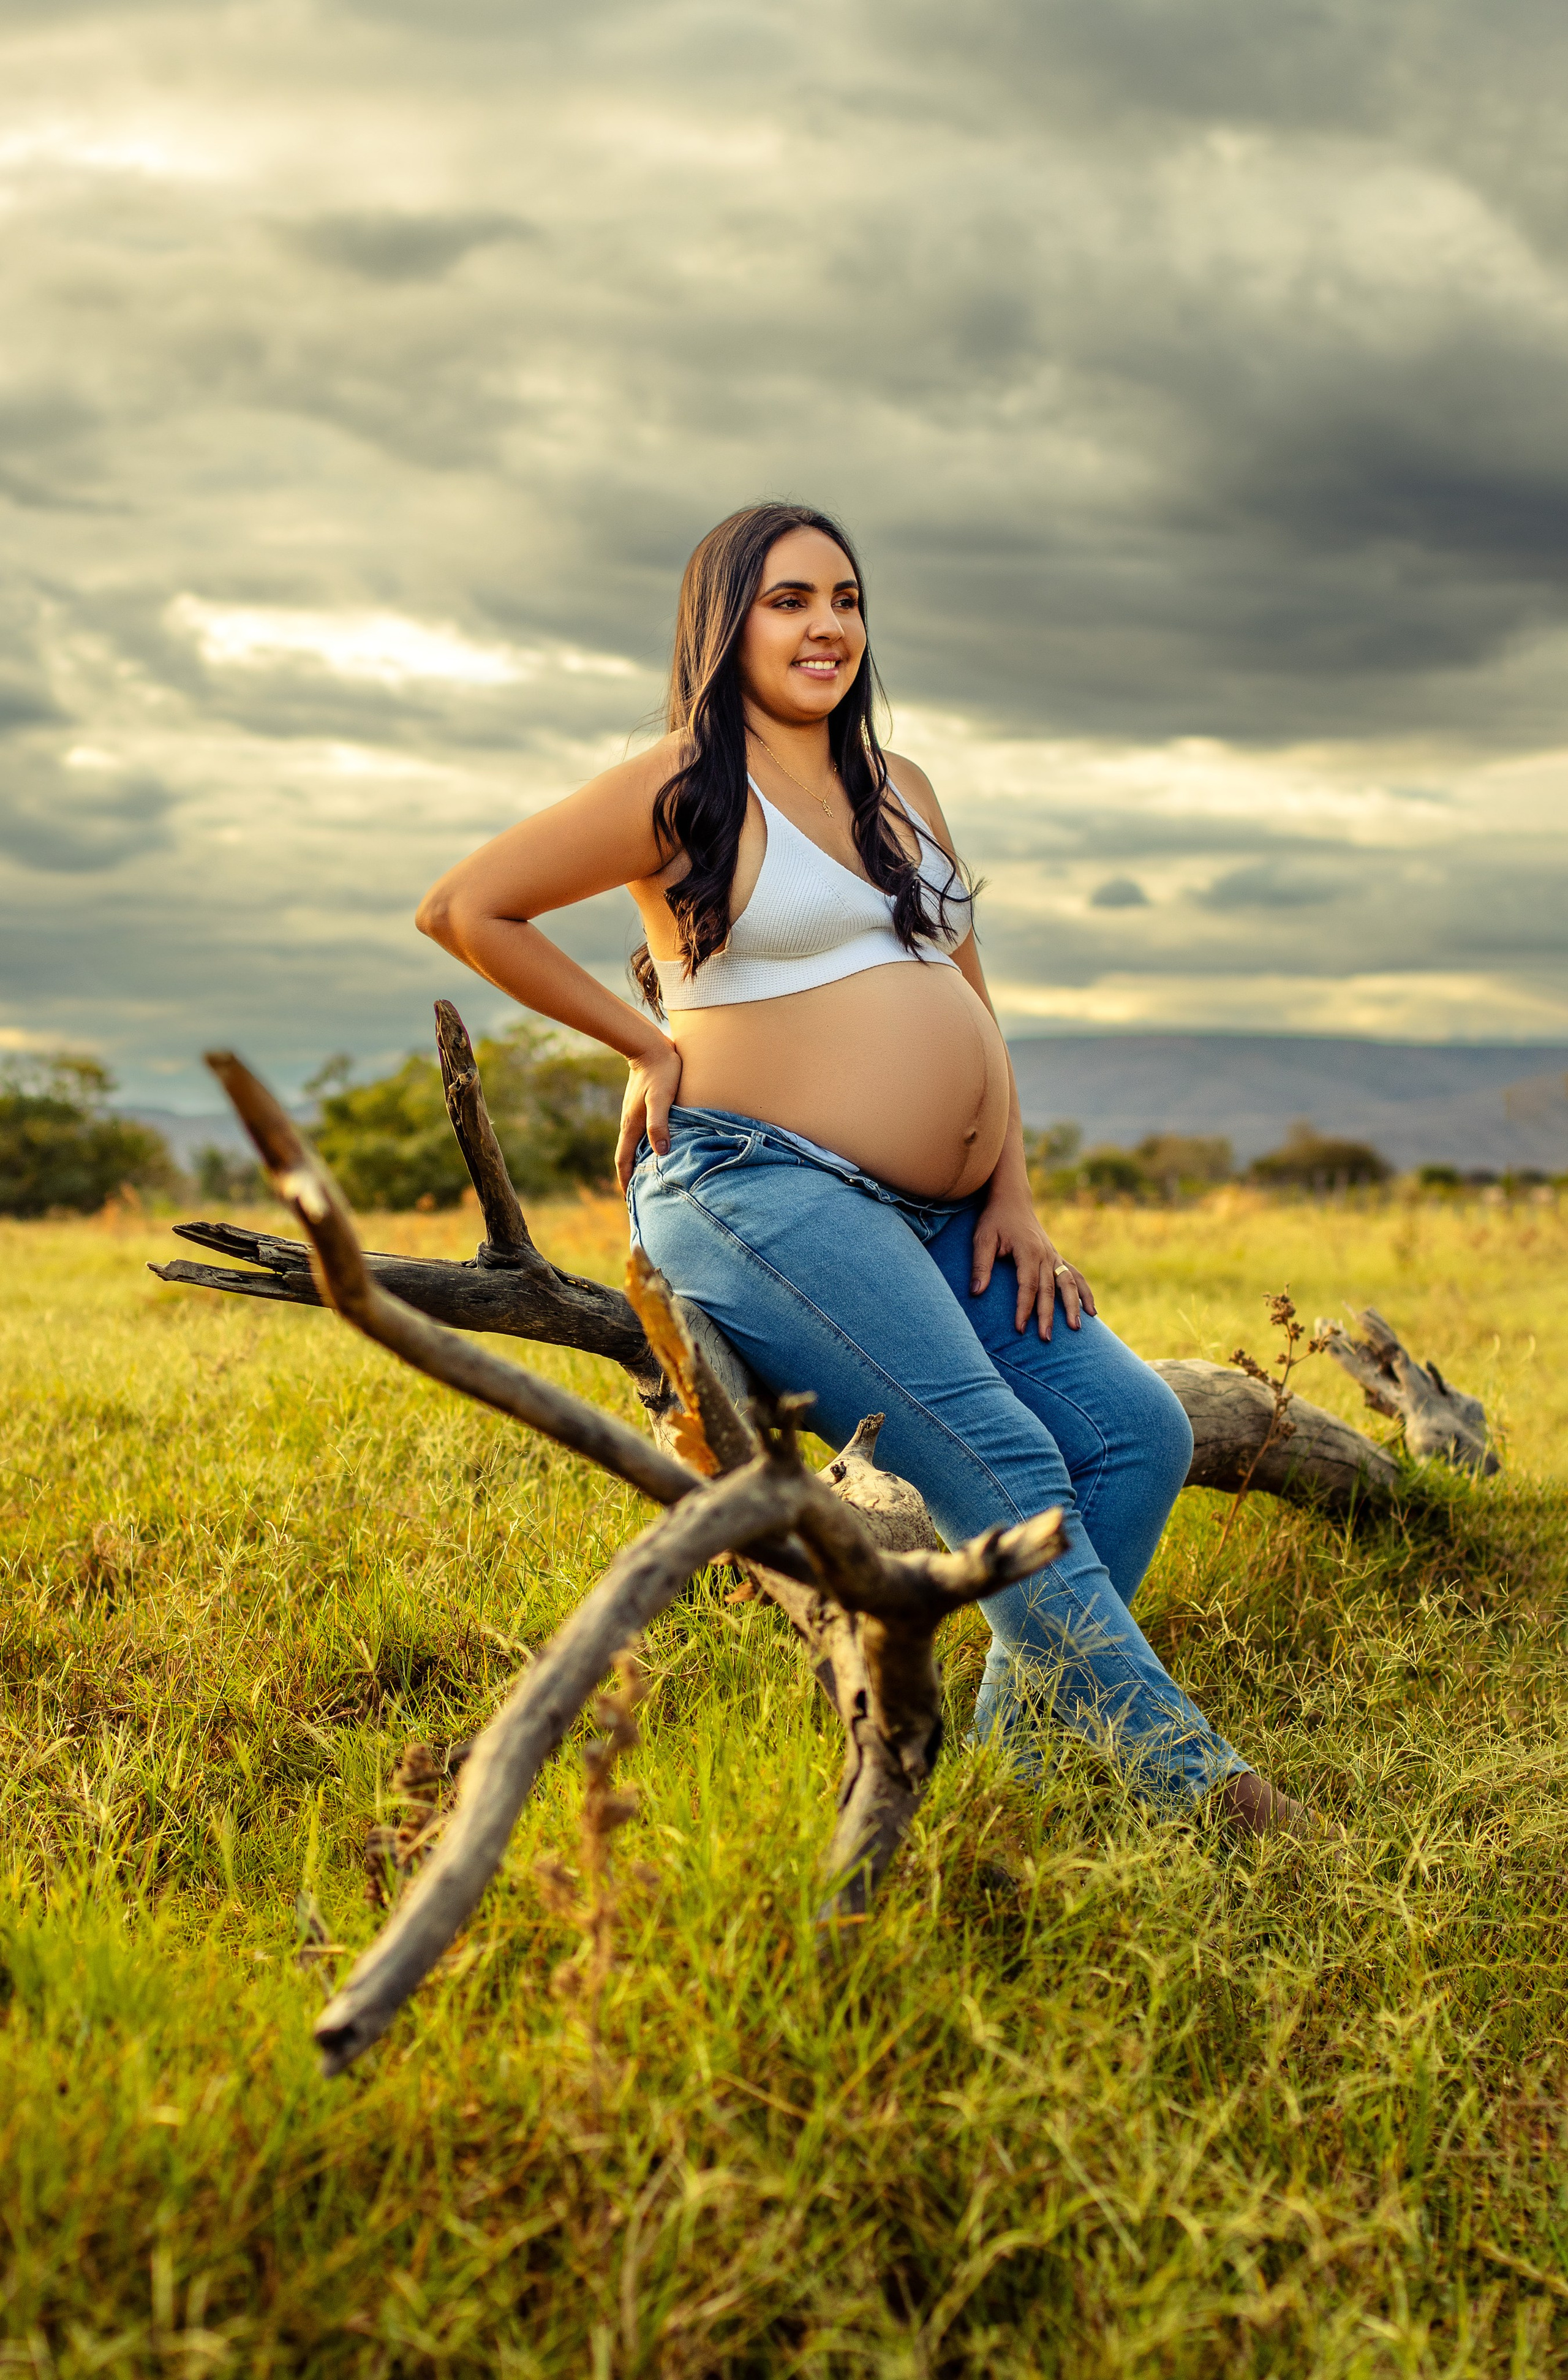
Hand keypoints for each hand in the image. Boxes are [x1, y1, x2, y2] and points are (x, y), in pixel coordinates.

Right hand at [615, 1040, 683, 1191]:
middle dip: (630, 1178)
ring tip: (647, 1180)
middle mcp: (630, 1123)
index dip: (626, 1181)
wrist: (650, 1047)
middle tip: (638, 1197)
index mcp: (632, 1125)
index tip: (629, 1201)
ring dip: (637, 1164)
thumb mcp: (661, 1098)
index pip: (624, 1161)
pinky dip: (643, 1149)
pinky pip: (640, 1135)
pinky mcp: (641, 1108)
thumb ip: (659, 1123)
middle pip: (627, 1157)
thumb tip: (660, 1152)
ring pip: (633, 1146)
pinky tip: (654, 1152)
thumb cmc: (661, 1072)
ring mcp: (634, 1115)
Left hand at [970, 1182, 1096, 1339]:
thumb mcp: (982, 1239)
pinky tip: (1091, 1311)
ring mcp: (1053, 1256)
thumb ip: (980, 1265)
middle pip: (1049, 1290)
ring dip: (1073, 1306)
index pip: (1027, 1286)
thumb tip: (976, 1293)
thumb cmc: (994, 1219)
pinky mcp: (1056, 1257)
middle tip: (1046, 1338)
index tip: (1019, 1329)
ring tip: (1076, 1328)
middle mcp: (1045, 1254)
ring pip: (1067, 1284)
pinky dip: (1084, 1293)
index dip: (1024, 1308)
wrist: (1012, 1199)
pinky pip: (1075, 1276)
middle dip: (1048, 1316)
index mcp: (1028, 1251)